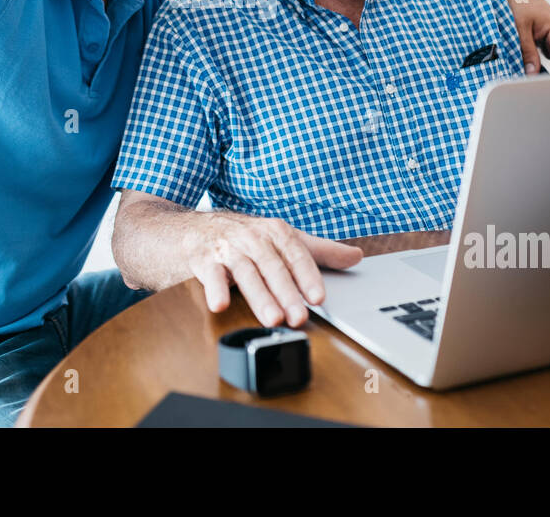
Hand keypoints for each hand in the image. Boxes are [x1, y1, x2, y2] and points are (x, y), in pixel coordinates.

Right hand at [185, 212, 362, 327]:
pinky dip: (214, 289)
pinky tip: (220, 304)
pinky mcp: (202, 260)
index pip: (296, 253)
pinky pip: (210, 275)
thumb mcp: (281, 240)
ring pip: (246, 273)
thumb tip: (356, 256)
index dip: (308, 275)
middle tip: (299, 317)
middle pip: (272, 266)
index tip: (319, 297)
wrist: (192, 230)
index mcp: (274, 232)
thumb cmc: (243, 238)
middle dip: (286, 292)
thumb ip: (319, 251)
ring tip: (272, 318)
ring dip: (259, 296)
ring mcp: (226, 248)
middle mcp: (251, 237)